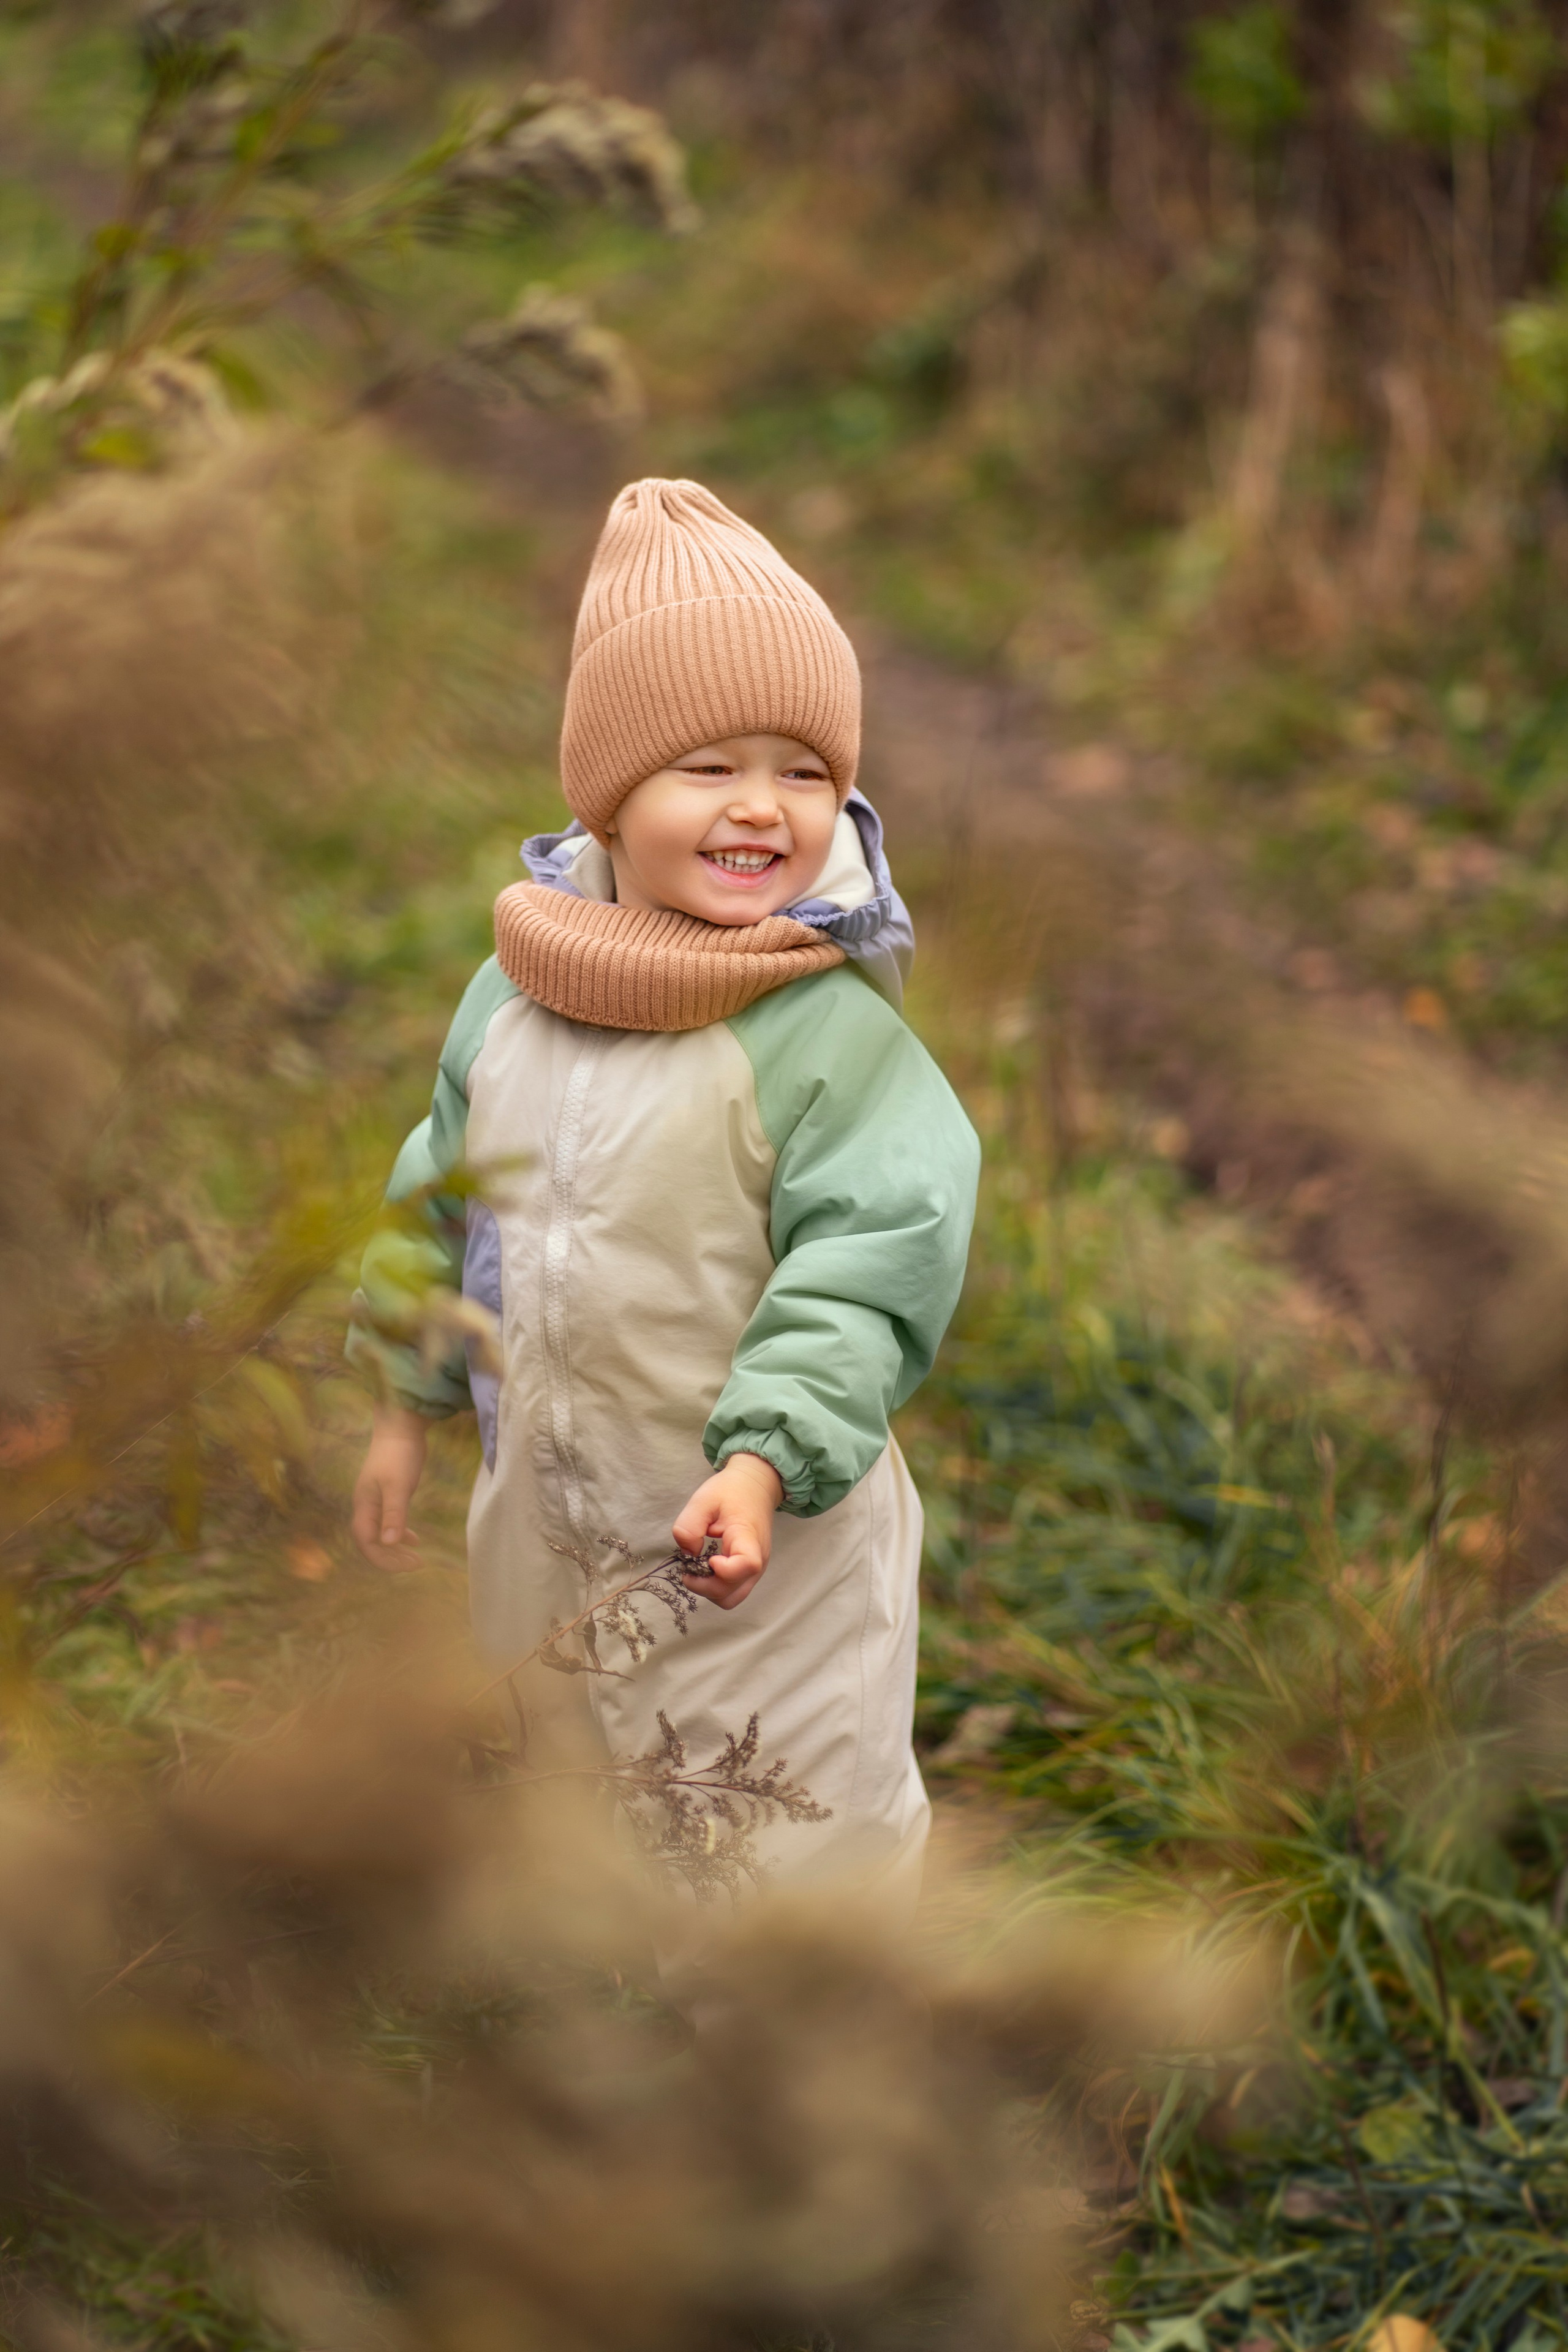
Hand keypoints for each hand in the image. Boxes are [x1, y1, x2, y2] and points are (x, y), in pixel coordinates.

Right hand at [351, 1404, 428, 1570]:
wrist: (400, 1426)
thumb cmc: (399, 1455)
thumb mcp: (398, 1486)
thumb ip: (394, 1514)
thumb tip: (388, 1543)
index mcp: (364, 1506)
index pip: (366, 1542)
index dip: (383, 1559)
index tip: (407, 1566)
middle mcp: (366, 1506)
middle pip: (371, 1542)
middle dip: (391, 1558)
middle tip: (416, 1565)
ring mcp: (376, 1500)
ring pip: (380, 1534)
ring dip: (395, 1549)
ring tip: (416, 1559)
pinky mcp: (388, 1494)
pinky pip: (389, 1522)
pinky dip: (400, 1534)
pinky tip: (414, 1540)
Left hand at [672, 1452, 783, 1609]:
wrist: (755, 1487)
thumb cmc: (730, 1491)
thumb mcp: (703, 1500)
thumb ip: (689, 1527)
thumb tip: (688, 1554)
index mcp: (749, 1538)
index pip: (747, 1565)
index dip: (724, 1570)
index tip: (708, 1559)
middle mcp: (758, 1559)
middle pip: (735, 1593)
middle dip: (706, 1587)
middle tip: (688, 1570)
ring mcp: (757, 1568)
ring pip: (733, 1598)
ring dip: (711, 1591)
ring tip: (697, 1571)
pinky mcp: (752, 1571)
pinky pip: (734, 1591)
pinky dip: (717, 1588)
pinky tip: (707, 1570)